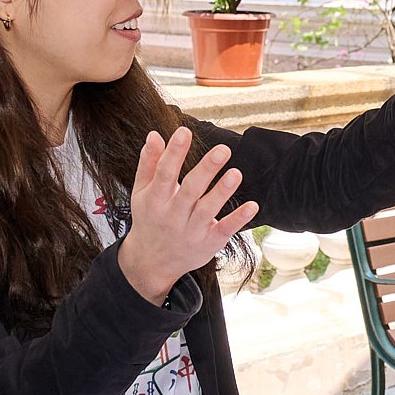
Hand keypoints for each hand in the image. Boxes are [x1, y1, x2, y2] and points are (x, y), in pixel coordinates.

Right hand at [119, 128, 259, 302]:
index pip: (165, 174)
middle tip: (223, 149)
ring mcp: (191, 231)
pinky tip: (253, 205)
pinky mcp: (208, 243)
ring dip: (222, 192)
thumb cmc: (150, 219)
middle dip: (206, 169)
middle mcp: (173, 216)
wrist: (152, 262)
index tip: (184, 132)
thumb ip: (149, 164)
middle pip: (190, 190)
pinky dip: (238, 219)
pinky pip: (224, 230)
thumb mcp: (142, 192)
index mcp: (155, 201)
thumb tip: (155, 135)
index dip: (174, 153)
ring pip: (208, 210)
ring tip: (236, 173)